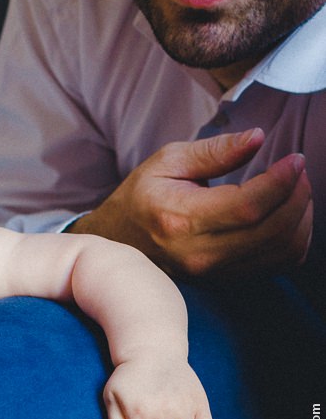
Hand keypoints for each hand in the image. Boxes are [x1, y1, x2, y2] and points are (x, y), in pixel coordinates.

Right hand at [68, 130, 313, 278]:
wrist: (117, 243)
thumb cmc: (141, 197)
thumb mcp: (167, 161)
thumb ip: (214, 151)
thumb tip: (258, 138)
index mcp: (181, 219)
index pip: (248, 206)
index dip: (281, 182)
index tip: (294, 159)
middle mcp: (200, 253)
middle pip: (272, 231)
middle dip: (298, 196)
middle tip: (298, 170)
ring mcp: (215, 273)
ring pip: (281, 251)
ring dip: (301, 217)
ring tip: (296, 189)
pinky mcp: (226, 280)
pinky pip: (277, 265)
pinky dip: (294, 239)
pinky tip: (289, 214)